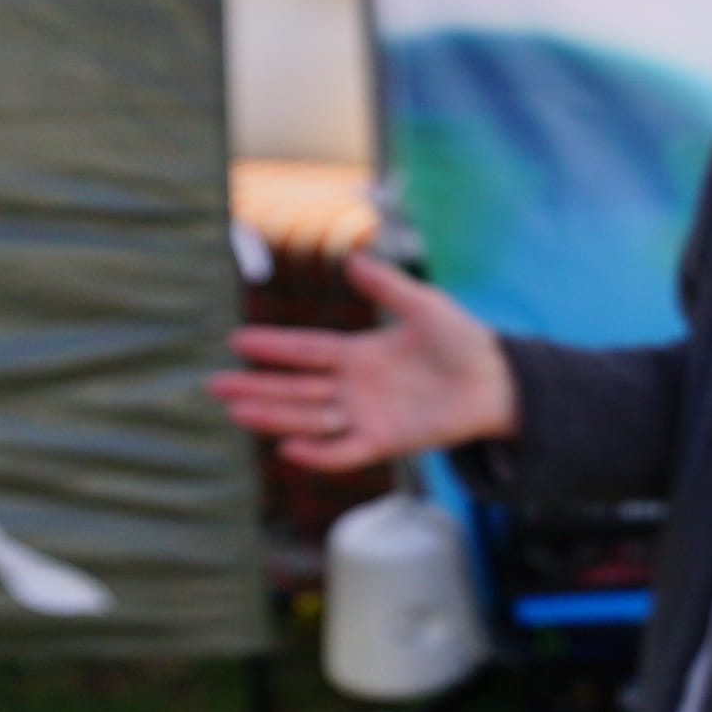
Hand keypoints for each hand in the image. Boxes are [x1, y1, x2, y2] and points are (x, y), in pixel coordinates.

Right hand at [207, 255, 516, 471]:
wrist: (499, 380)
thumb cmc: (464, 341)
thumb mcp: (423, 304)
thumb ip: (387, 285)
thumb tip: (351, 258)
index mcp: (360, 354)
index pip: (305, 351)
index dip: (272, 347)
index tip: (235, 340)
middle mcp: (356, 387)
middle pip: (295, 388)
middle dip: (254, 387)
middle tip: (212, 385)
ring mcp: (368, 415)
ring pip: (309, 418)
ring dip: (273, 416)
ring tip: (235, 411)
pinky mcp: (387, 440)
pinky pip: (345, 450)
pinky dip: (319, 453)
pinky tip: (289, 448)